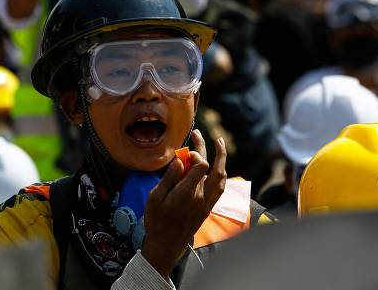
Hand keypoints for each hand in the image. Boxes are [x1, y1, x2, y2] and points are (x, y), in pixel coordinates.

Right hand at [141, 130, 226, 278]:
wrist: (166, 244)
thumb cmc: (157, 220)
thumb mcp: (155, 198)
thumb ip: (169, 178)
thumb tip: (179, 160)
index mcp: (188, 192)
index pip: (201, 164)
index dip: (194, 153)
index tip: (182, 153)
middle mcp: (201, 196)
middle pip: (211, 167)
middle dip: (205, 148)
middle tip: (198, 134)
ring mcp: (207, 202)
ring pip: (220, 177)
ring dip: (221, 158)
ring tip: (219, 143)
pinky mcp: (207, 208)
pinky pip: (220, 188)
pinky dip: (221, 174)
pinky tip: (219, 167)